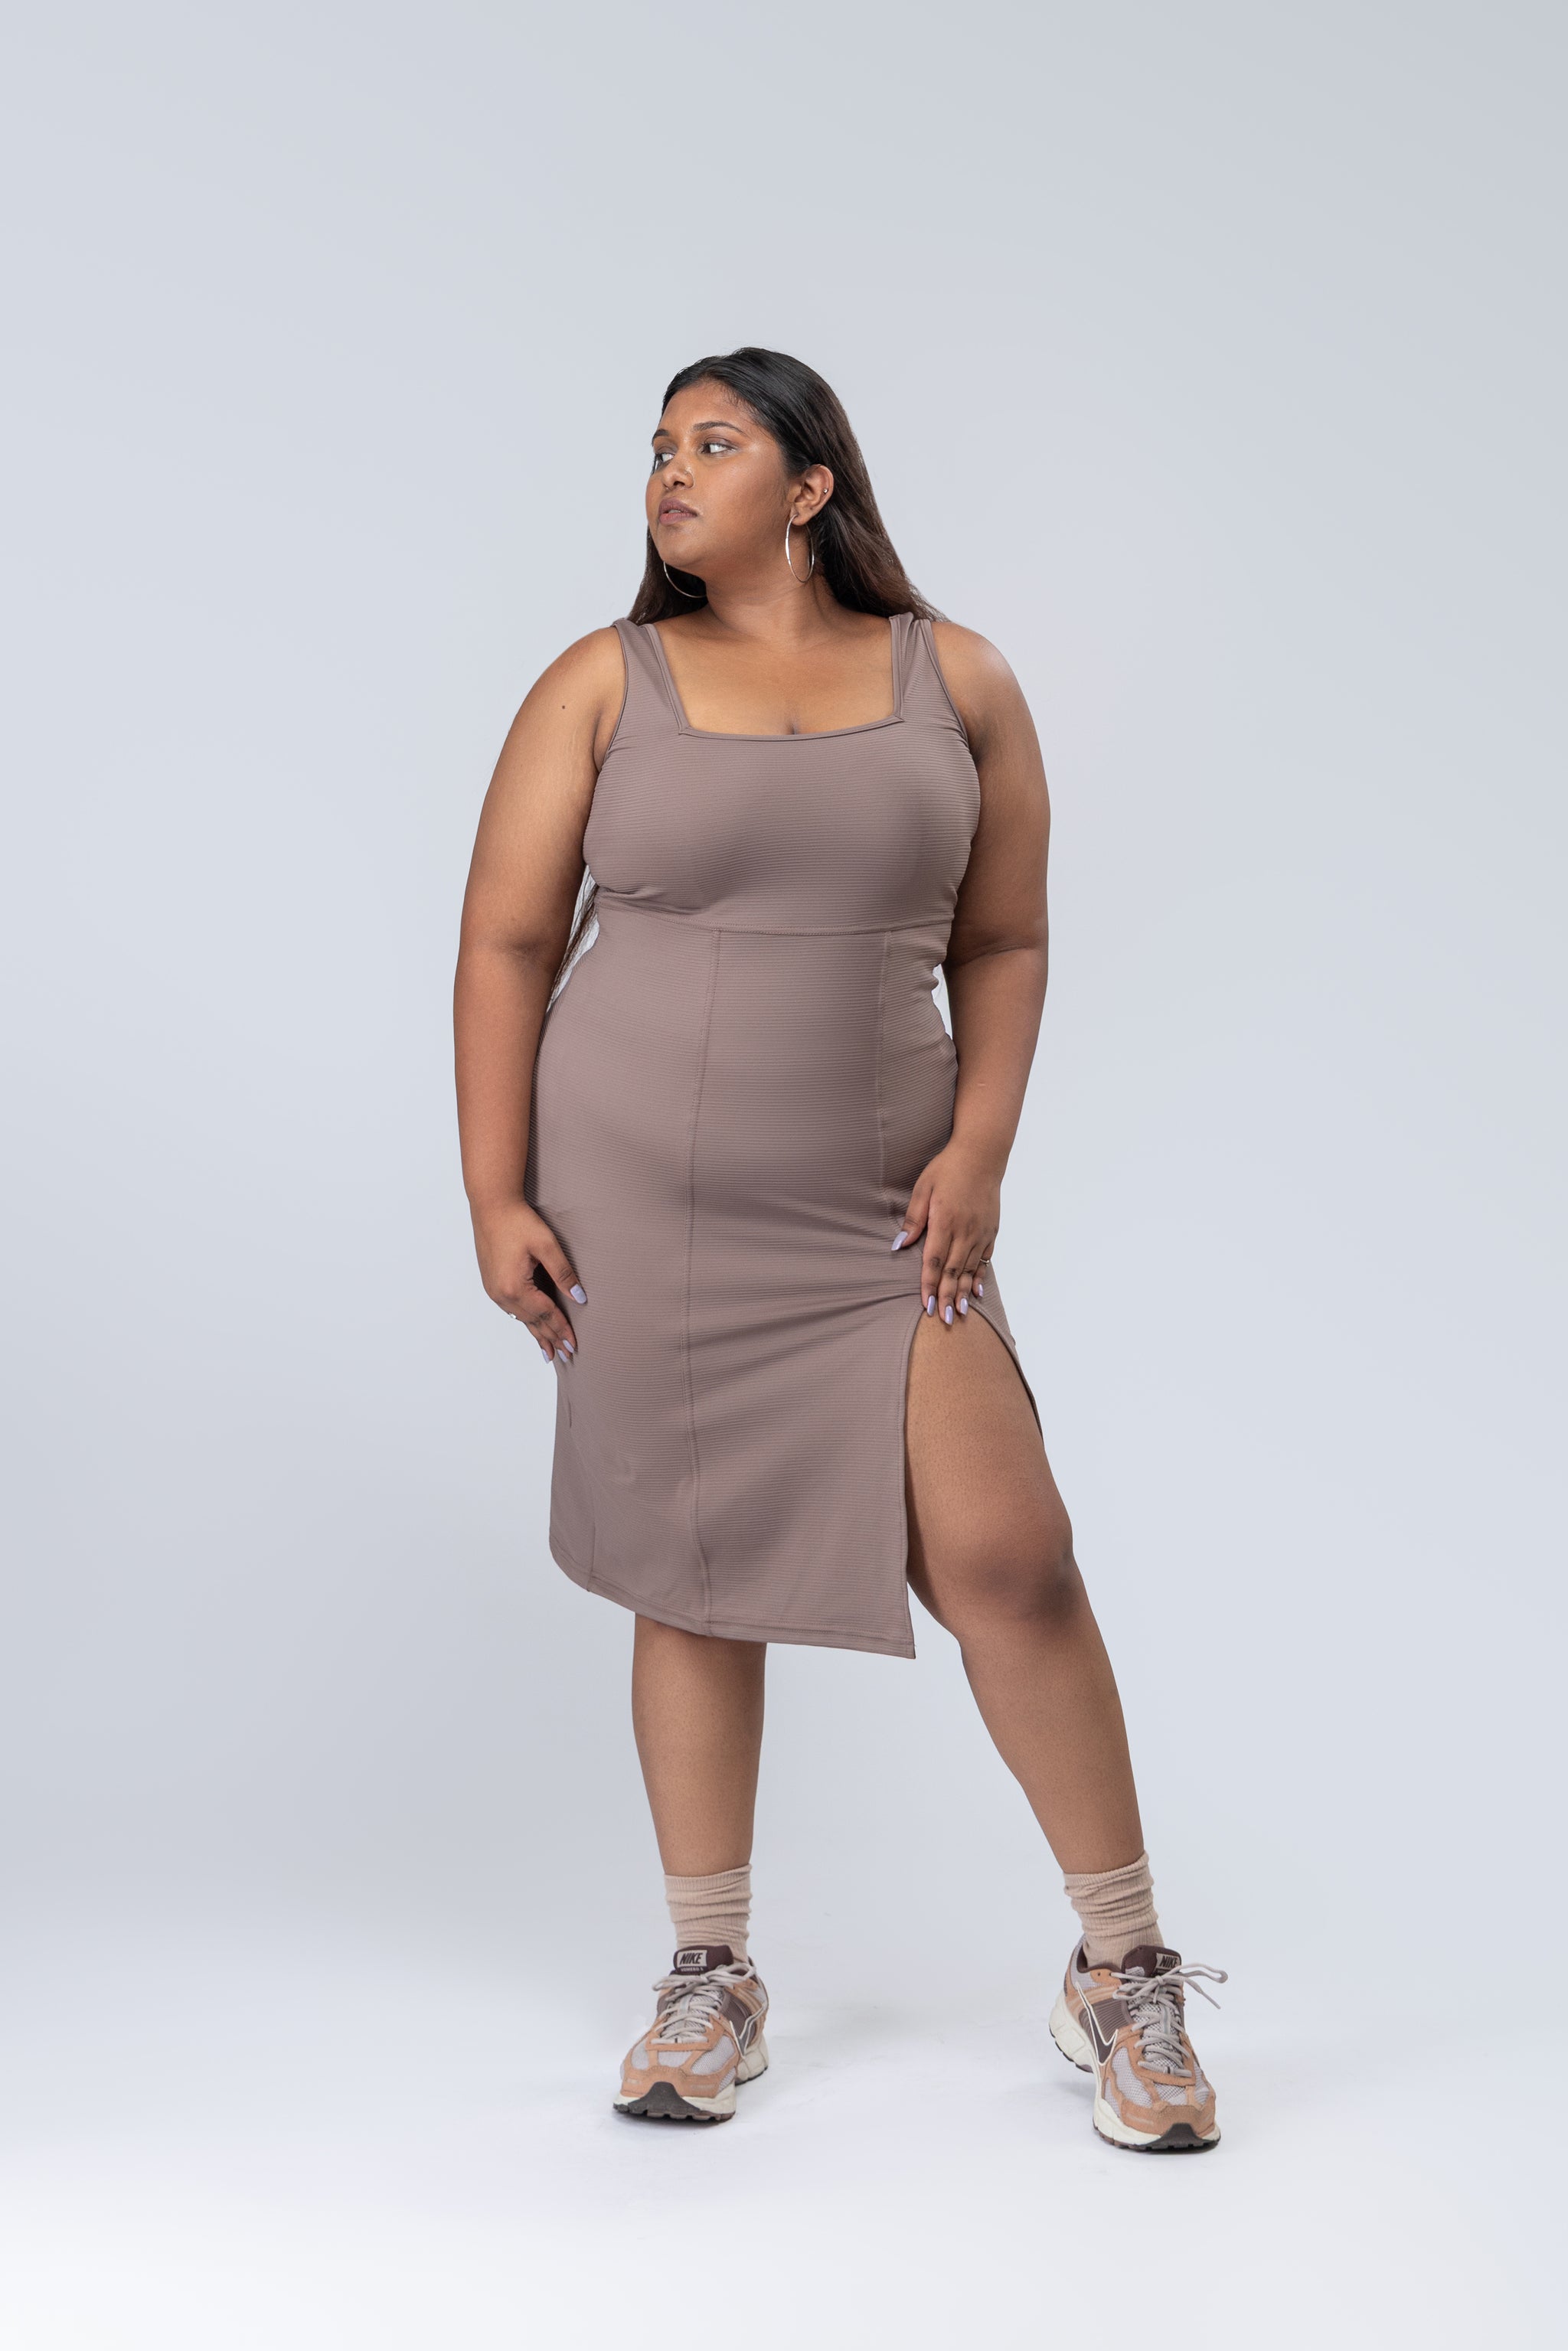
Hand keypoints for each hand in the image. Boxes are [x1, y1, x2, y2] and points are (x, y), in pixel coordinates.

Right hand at [471, 1199, 584, 1363]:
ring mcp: (493, 1290)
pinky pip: (511, 1309)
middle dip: (550, 1339)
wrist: (491, 1205)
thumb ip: (564, 1273)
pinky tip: (529, 1325)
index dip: (562, 1330)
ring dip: (536, 1333)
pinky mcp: (491, 1283)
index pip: (546, 1315)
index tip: (574, 1346)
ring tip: (548, 1350)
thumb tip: (580, 1297)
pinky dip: (524, 1320)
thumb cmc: (517, 1221)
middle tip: (565, 1356)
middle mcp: (501, 1294)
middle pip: (532, 1322)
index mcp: (516, 1288)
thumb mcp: (546, 1245)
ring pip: (520, 1318)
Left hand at [891, 1144, 999, 1324]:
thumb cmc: (948, 1168)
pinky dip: (981, 1276)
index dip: (930, 1285)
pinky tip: (978, 1290)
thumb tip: (898, 1246)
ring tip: (960, 1313)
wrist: (982, 1154)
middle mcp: (965, 1231)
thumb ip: (913, 1219)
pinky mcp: (991, 1230)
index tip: (926, 1304)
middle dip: (948, 1297)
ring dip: (964, 1292)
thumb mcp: (923, 1188)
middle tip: (944, 1319)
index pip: (935, 1261)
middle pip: (954, 1271)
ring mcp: (981, 1232)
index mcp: (945, 1222)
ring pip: (971, 1269)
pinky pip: (985, 1259)